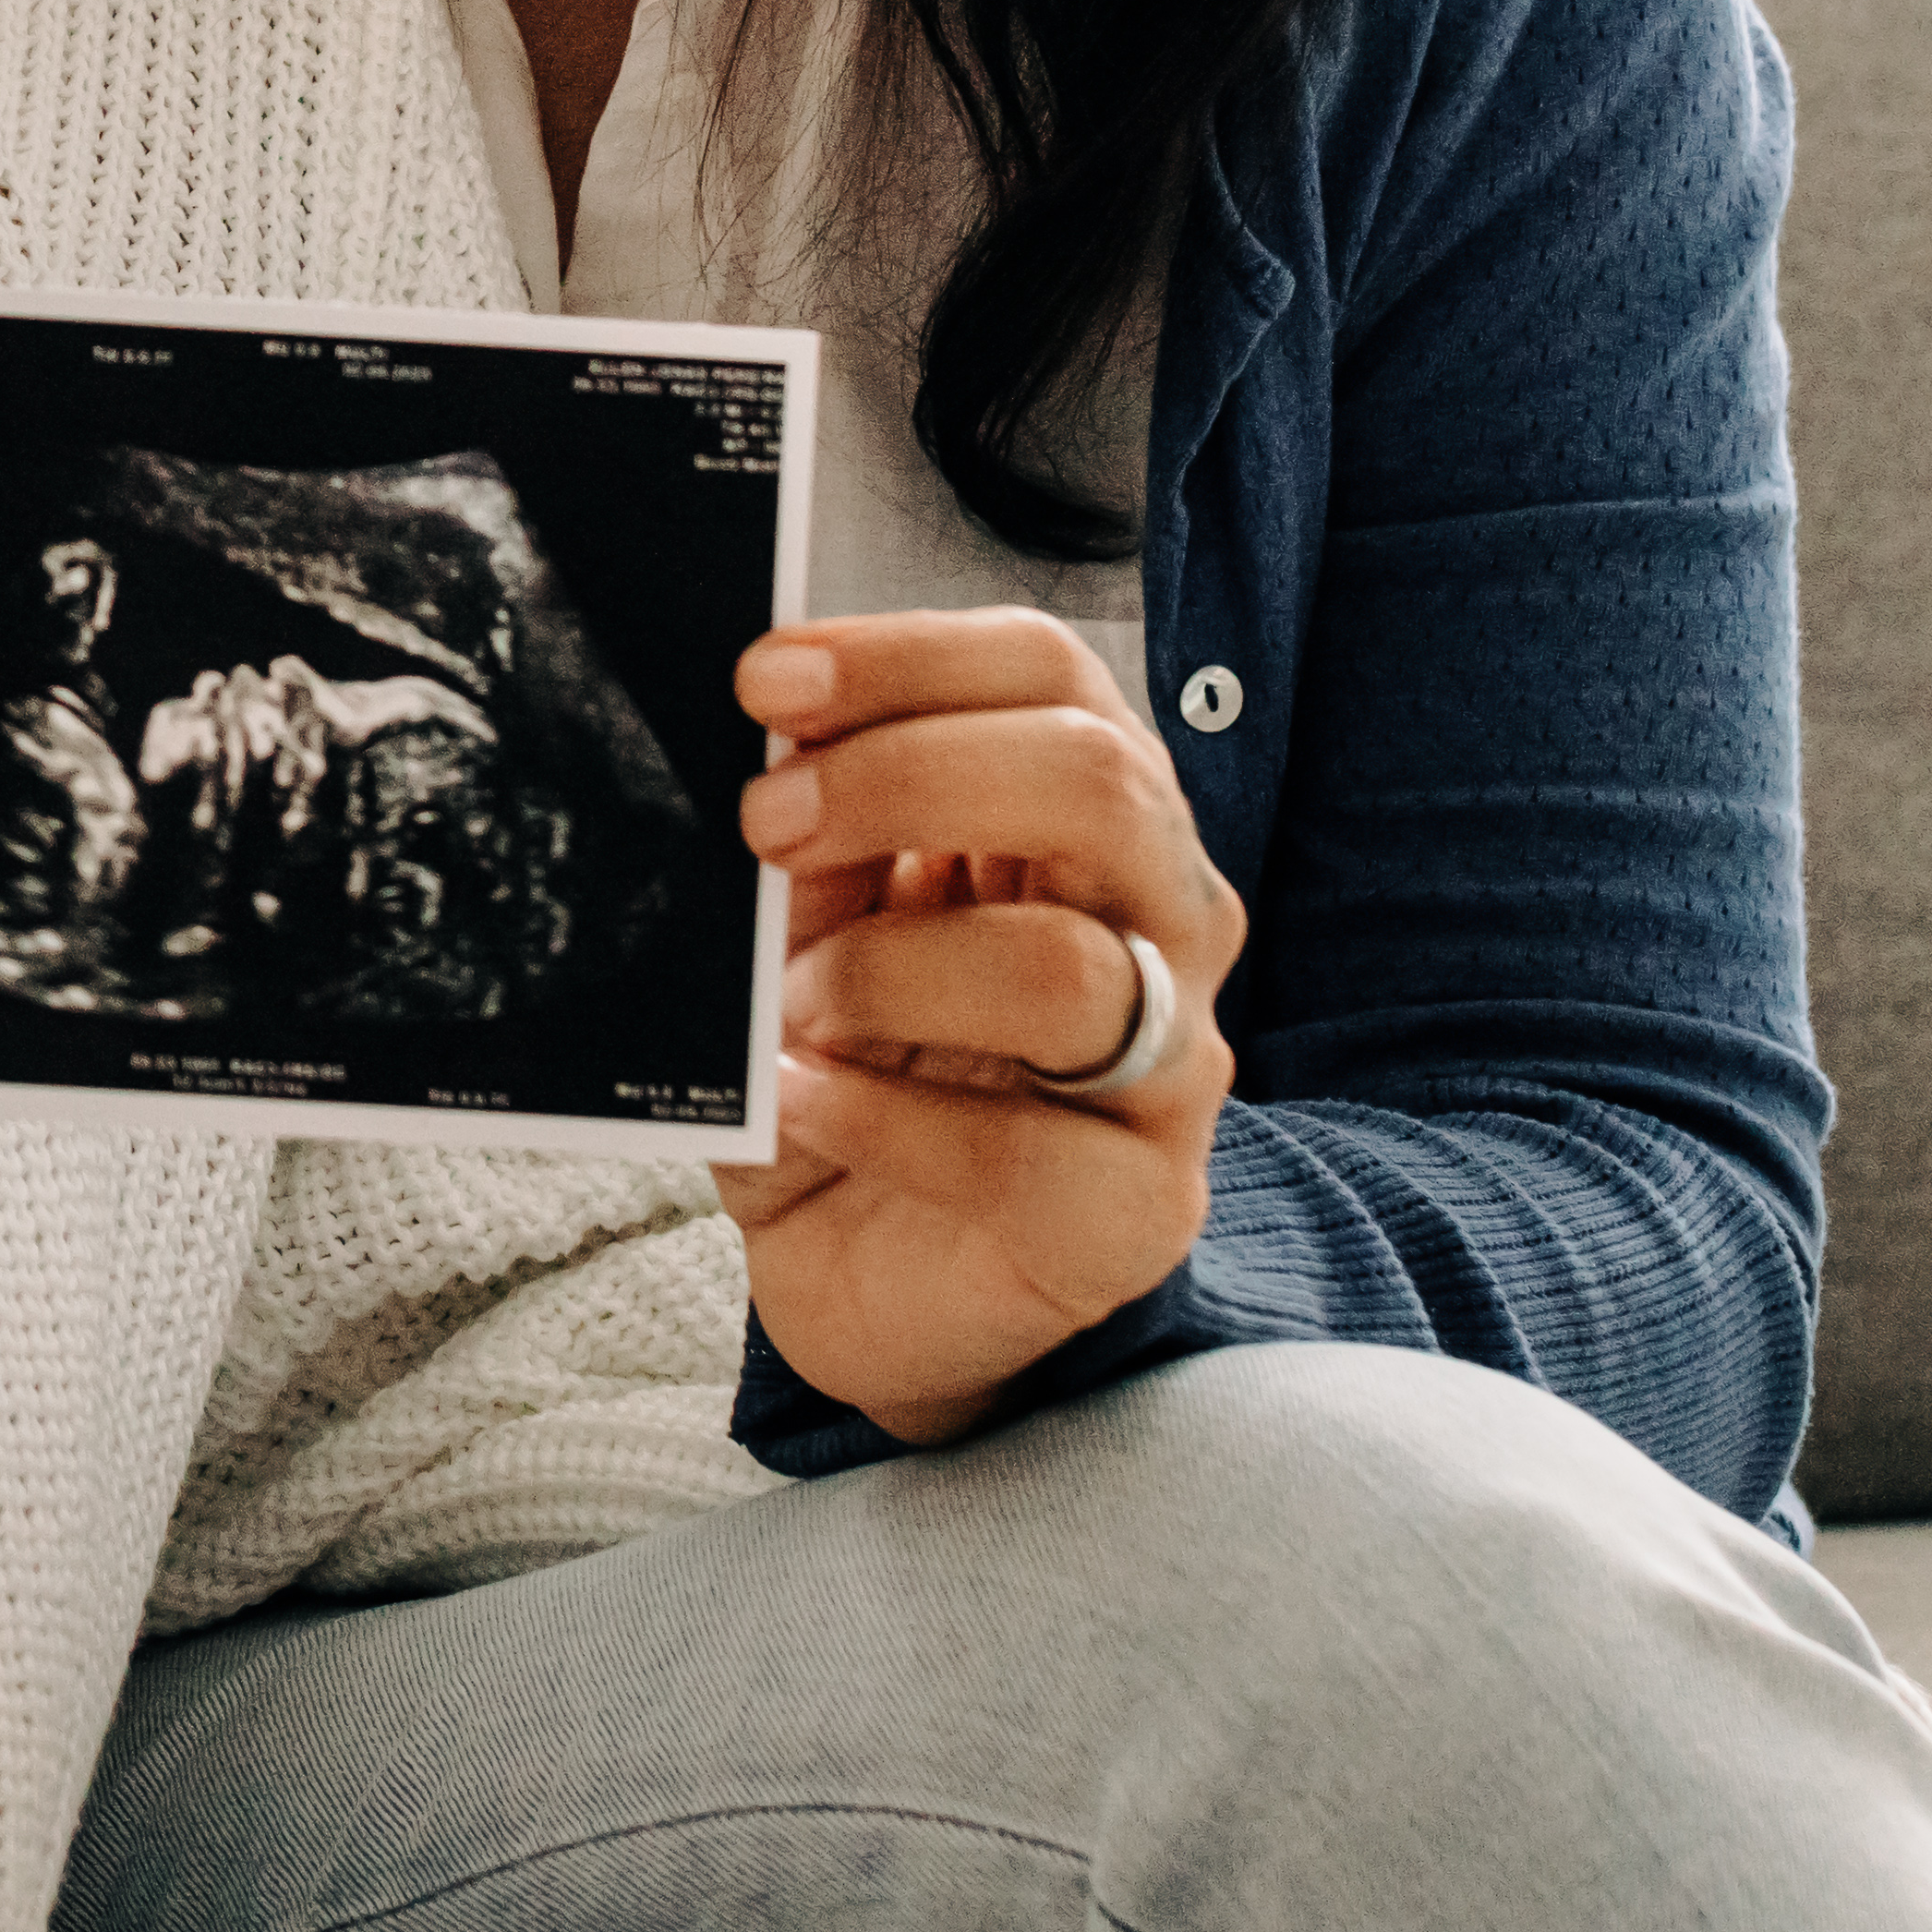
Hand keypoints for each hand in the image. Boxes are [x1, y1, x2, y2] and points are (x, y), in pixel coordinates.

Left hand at [712, 609, 1243, 1441]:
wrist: (871, 1275)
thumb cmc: (849, 1072)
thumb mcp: (801, 935)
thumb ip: (809, 845)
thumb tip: (770, 760)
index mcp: (1080, 817)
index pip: (1048, 673)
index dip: (910, 657)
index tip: (766, 682)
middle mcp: (1156, 921)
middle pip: (1099, 783)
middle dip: (910, 779)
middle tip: (764, 824)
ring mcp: (1167, 1070)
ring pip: (1073, 971)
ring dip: (886, 975)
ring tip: (787, 1011)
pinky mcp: (1137, 1210)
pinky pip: (1023, 1151)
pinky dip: (879, 1120)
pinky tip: (799, 1105)